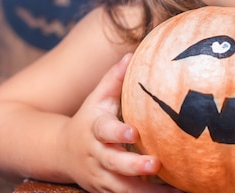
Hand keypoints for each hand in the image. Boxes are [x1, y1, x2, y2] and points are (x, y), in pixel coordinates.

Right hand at [58, 54, 182, 192]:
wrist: (60, 153)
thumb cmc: (89, 119)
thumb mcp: (97, 98)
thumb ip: (113, 79)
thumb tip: (131, 55)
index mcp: (95, 129)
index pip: (105, 130)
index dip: (118, 132)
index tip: (133, 133)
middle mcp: (96, 155)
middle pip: (114, 164)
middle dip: (134, 166)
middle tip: (156, 164)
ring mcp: (100, 176)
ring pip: (122, 189)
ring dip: (146, 192)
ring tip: (174, 189)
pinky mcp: (105, 191)